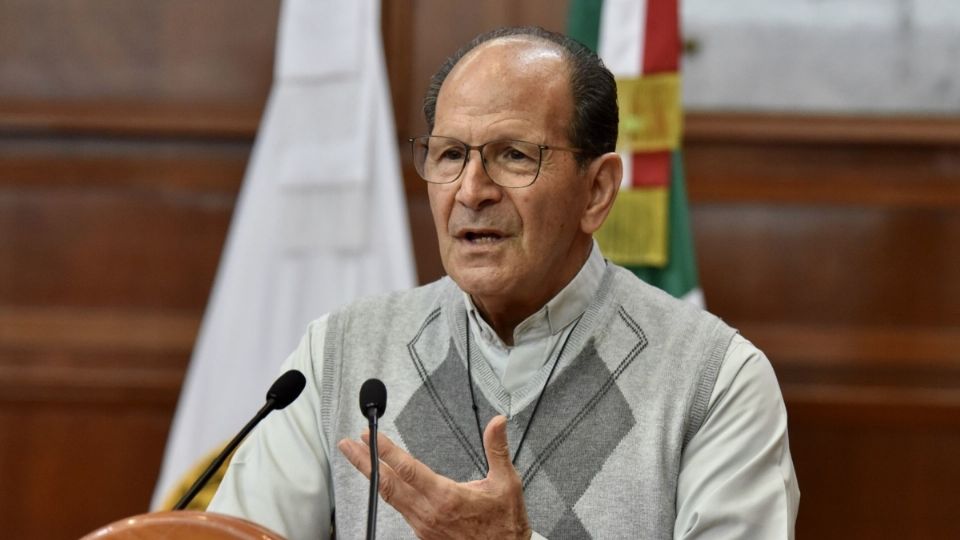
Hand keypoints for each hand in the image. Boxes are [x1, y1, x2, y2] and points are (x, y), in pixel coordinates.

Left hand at [338, 415, 531, 539]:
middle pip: (387, 483)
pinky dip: (387, 491)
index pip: (407, 468)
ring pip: (390, 497)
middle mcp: (429, 512)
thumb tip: (497, 422)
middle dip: (364, 461)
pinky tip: (384, 482)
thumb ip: (497, 449)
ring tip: (360, 458)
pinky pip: (400, 509)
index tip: (370, 435)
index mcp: (446, 496)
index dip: (386, 450)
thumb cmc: (505, 524)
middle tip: (348, 444)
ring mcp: (423, 525)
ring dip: (372, 475)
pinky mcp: (423, 533)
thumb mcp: (506, 482)